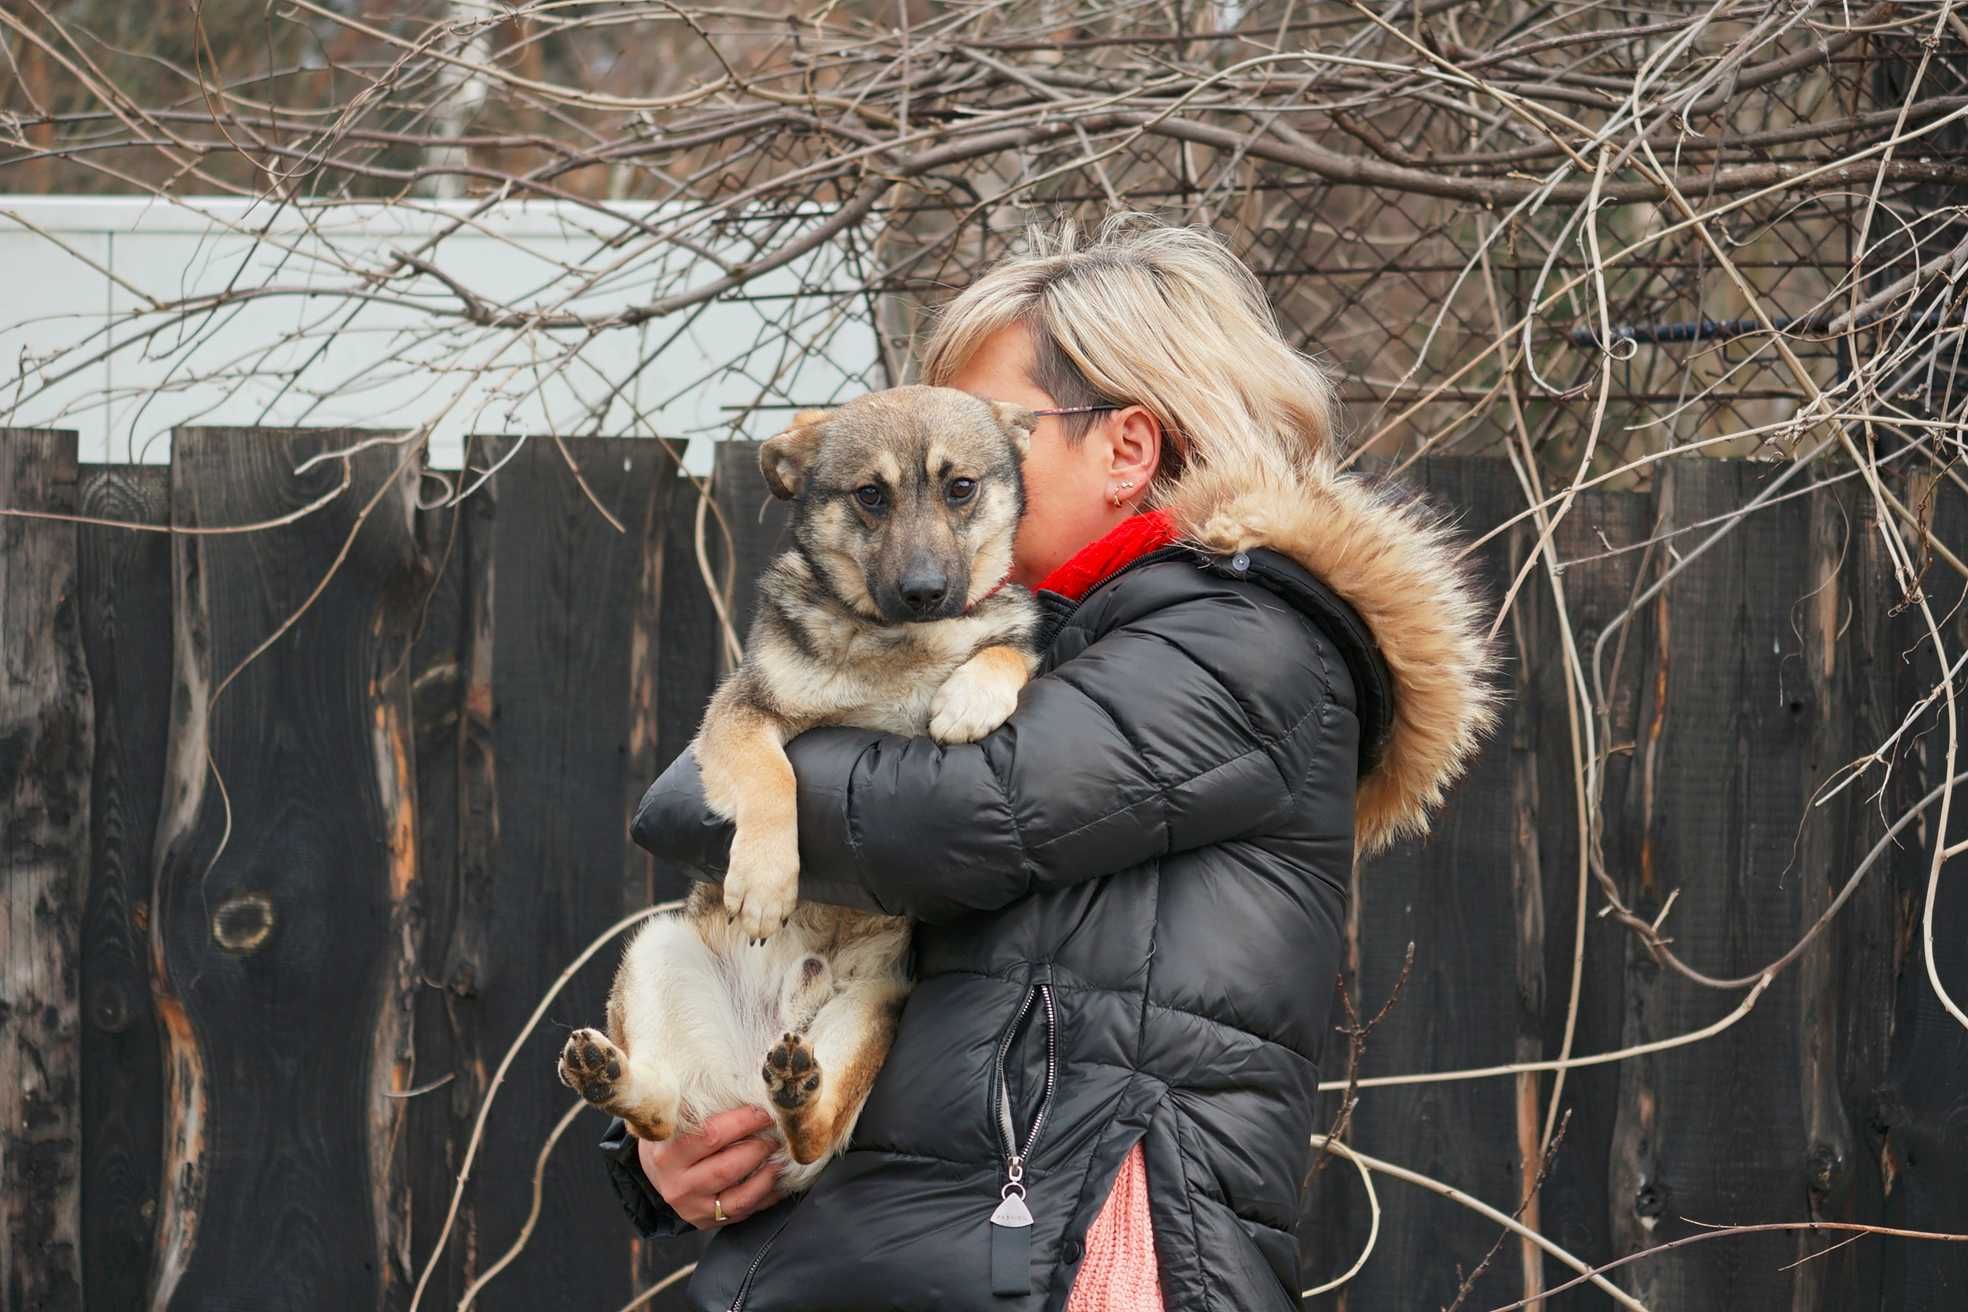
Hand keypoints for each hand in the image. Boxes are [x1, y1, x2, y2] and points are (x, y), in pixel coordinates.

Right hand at [638, 1105, 784, 1228]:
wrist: (655, 1169)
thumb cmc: (673, 1134)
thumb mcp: (676, 1115)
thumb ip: (701, 1104)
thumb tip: (746, 1087)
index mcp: (667, 1153)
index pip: (711, 1135)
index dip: (743, 1121)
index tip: (764, 1110)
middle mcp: (677, 1184)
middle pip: (728, 1168)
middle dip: (759, 1148)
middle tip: (776, 1133)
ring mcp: (692, 1207)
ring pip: (739, 1197)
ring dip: (767, 1176)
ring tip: (779, 1156)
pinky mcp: (705, 1221)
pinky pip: (742, 1212)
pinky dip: (765, 1197)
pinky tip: (777, 1181)